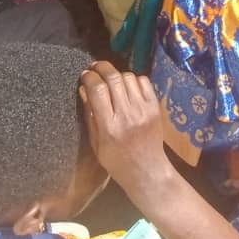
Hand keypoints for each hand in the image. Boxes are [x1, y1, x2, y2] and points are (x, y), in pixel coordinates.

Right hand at [79, 61, 170, 194]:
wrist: (147, 170)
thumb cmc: (116, 160)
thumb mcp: (96, 143)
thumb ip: (90, 115)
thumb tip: (84, 88)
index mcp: (109, 127)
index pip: (98, 90)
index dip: (89, 77)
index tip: (84, 75)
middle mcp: (127, 115)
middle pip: (114, 79)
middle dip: (101, 68)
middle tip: (95, 68)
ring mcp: (144, 109)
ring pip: (128, 77)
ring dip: (117, 75)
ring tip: (111, 80)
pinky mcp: (155, 107)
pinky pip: (143, 81)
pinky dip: (133, 79)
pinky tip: (127, 87)